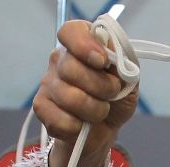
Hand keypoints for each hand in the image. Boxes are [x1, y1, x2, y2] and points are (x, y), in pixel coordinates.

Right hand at [33, 20, 138, 166]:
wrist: (105, 131)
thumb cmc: (115, 101)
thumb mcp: (127, 80)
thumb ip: (121, 61)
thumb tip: (108, 49)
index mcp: (80, 45)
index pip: (71, 32)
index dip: (85, 45)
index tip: (103, 61)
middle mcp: (60, 60)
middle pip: (71, 68)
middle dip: (100, 87)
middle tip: (111, 94)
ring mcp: (48, 83)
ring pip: (68, 97)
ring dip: (93, 110)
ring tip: (100, 112)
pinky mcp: (41, 107)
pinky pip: (58, 119)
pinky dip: (76, 127)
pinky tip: (81, 125)